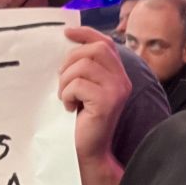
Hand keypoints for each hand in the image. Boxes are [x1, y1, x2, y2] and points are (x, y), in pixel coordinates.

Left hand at [59, 26, 130, 165]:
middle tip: (62, 80)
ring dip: (66, 81)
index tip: (66, 33)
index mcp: (118, 75)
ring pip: (84, 66)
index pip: (105, 43)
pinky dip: (67, 94)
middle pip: (95, 49)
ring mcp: (117, 90)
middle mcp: (123, 80)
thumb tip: (67, 42)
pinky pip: (78, 84)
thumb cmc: (82, 120)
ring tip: (66, 97)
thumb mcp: (83, 89)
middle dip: (71, 60)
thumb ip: (83, 68)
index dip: (86, 33)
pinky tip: (69, 107)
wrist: (87, 151)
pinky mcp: (107, 102)